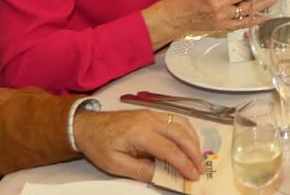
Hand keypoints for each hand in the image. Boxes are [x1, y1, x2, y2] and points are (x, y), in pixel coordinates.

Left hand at [75, 109, 203, 182]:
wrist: (88, 126)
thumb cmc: (100, 146)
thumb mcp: (115, 165)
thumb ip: (140, 170)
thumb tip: (162, 176)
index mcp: (141, 134)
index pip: (170, 150)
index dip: (184, 164)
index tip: (193, 177)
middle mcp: (151, 120)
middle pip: (181, 135)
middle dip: (194, 153)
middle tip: (201, 169)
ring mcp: (153, 114)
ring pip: (182, 124)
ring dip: (193, 140)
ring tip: (198, 157)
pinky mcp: (153, 113)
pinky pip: (176, 119)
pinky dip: (187, 131)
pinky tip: (189, 141)